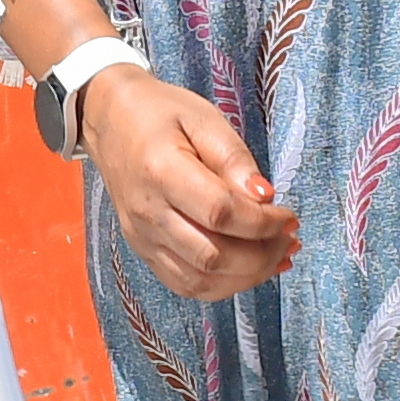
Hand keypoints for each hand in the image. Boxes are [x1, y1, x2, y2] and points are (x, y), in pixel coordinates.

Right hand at [77, 66, 297, 299]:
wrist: (110, 120)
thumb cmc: (160, 114)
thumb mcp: (203, 118)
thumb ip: (234, 158)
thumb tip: (265, 197)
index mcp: (161, 172)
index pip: (220, 213)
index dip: (262, 223)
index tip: (289, 216)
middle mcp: (148, 212)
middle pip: (211, 256)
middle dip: (261, 256)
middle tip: (289, 238)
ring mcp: (142, 237)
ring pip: (199, 281)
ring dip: (246, 278)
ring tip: (277, 257)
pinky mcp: (143, 250)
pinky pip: (184, 284)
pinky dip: (222, 286)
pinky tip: (248, 270)